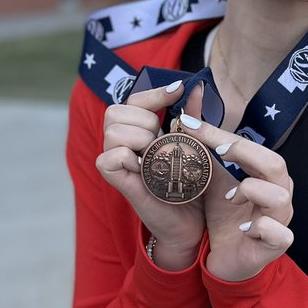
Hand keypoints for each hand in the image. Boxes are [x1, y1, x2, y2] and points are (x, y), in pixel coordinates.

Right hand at [96, 80, 205, 267]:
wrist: (191, 221)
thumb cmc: (190, 183)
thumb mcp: (193, 144)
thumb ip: (191, 116)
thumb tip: (198, 86)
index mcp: (137, 131)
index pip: (134, 99)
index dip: (154, 93)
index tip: (178, 91)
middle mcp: (120, 143)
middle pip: (116, 111)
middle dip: (146, 121)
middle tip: (163, 142)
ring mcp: (114, 162)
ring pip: (113, 132)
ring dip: (140, 140)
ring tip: (156, 157)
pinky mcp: (115, 181)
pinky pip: (109, 157)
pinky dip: (128, 158)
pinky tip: (144, 168)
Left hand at [177, 115, 293, 281]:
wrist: (227, 260)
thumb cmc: (225, 218)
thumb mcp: (211, 182)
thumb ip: (204, 153)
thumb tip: (184, 119)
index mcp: (266, 177)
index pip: (252, 147)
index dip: (222, 133)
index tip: (190, 125)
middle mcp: (279, 195)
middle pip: (276, 164)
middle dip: (244, 153)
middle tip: (217, 151)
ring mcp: (280, 221)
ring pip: (279, 196)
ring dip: (251, 191)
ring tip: (229, 197)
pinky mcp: (275, 245)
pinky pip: (277, 233)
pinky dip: (260, 227)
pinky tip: (243, 228)